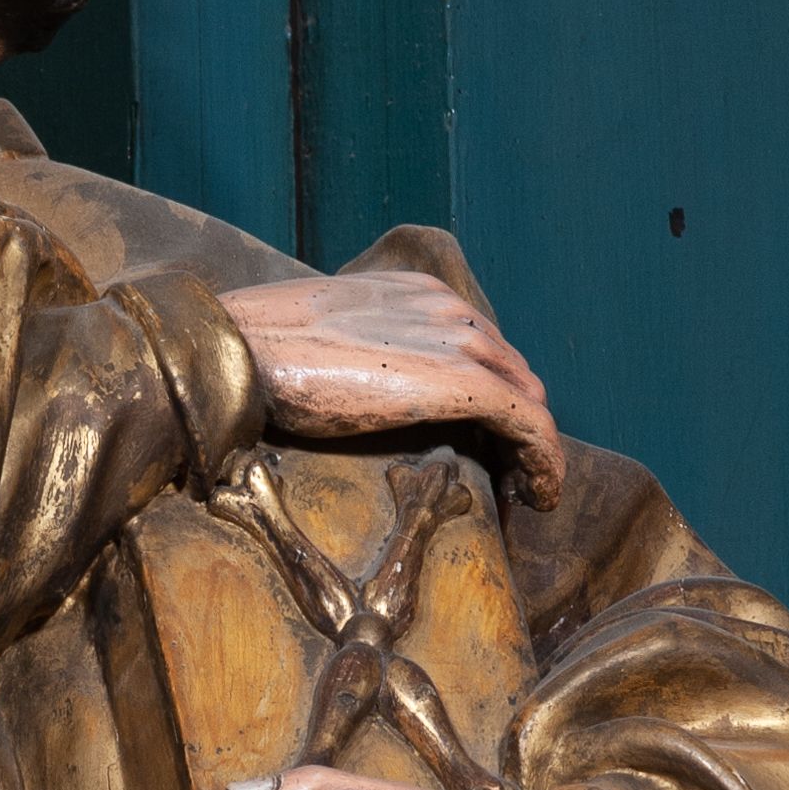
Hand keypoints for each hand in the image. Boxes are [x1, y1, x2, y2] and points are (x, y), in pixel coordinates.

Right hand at [220, 273, 562, 503]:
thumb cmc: (263, 349)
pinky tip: (540, 494)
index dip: (493, 393)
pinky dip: (545, 461)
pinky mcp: (462, 384)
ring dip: (532, 448)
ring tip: (526, 492)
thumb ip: (361, 351)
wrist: (244, 350)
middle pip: (512, 371)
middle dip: (518, 423)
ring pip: (528, 399)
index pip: (480, 346)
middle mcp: (449, 310)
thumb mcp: (327, 337)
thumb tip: (354, 384)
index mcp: (419, 295)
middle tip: (509, 475)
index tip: (484, 439)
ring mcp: (459, 343)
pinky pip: (530, 425)